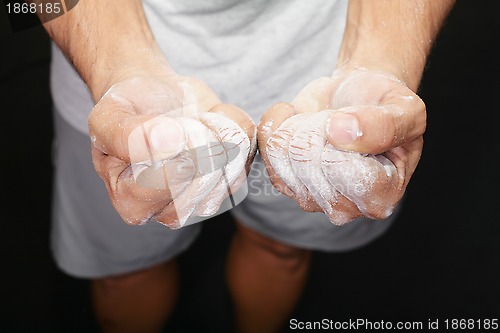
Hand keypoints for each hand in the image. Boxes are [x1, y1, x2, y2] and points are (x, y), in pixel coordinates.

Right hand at [89, 75, 255, 228]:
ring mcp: (206, 198)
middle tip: (178, 121)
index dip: (173, 143)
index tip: (161, 124)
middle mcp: (172, 211)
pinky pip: (248, 149)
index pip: (169, 179)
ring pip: (232, 166)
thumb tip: (168, 143)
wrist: (153, 95)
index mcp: (133, 203)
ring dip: (215, 128)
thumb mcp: (108, 116)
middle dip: (195, 134)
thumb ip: (127, 134)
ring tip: (192, 120)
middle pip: (205, 176)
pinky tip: (211, 119)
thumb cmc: (127, 110)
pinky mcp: (232, 178)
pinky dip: (232, 123)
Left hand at [258, 67, 424, 224]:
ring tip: (323, 122)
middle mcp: (344, 207)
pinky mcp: (283, 181)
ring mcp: (309, 198)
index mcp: (381, 196)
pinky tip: (301, 118)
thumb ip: (384, 124)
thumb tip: (340, 132)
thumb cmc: (386, 107)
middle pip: (308, 161)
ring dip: (300, 122)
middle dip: (320, 125)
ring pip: (282, 153)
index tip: (359, 120)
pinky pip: (266, 144)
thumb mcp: (404, 109)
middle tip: (339, 120)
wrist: (358, 98)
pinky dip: (279, 119)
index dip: (343, 134)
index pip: (344, 169)